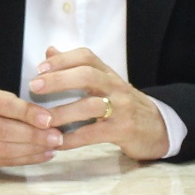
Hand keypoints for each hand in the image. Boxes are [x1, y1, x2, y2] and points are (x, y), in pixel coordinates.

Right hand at [0, 80, 60, 169]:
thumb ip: (14, 103)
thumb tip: (46, 118)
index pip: (2, 105)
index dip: (27, 113)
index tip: (49, 119)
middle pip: (3, 131)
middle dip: (33, 136)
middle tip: (56, 137)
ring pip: (3, 150)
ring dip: (32, 150)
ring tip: (52, 147)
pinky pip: (3, 161)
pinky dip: (26, 159)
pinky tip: (42, 154)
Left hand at [27, 48, 169, 162]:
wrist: (159, 128)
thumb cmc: (125, 105)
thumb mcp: (105, 84)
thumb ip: (77, 69)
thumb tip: (50, 51)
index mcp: (108, 74)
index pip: (87, 57)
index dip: (63, 59)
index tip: (40, 67)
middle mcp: (115, 87)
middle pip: (88, 75)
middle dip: (59, 79)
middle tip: (35, 86)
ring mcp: (121, 108)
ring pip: (90, 106)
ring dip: (63, 113)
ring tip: (41, 120)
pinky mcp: (123, 130)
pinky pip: (94, 134)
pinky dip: (73, 139)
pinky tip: (57, 142)